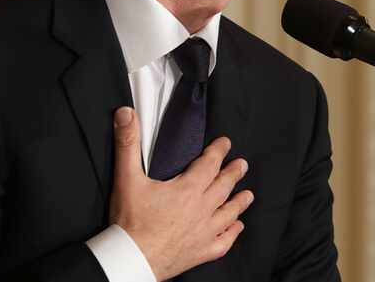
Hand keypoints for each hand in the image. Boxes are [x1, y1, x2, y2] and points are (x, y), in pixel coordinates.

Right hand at [108, 107, 253, 280]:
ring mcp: (205, 232)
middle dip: (234, 173)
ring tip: (247, 194)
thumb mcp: (127, 178)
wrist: (131, 260)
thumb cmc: (130, 222)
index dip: (219, 151)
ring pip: (229, 213)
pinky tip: (236, 228)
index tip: (226, 143)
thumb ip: (127, 144)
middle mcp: (202, 208)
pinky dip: (232, 233)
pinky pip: (224, 242)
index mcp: (188, 189)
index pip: (210, 164)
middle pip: (224, 186)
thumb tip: (126, 115)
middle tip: (243, 164)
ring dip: (239, 202)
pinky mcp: (201, 251)